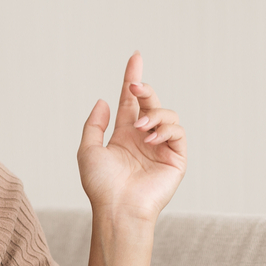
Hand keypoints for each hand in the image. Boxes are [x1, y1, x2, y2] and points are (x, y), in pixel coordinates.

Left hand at [77, 51, 186, 223]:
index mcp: (124, 135)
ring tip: (139, 129)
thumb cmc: (101, 185)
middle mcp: (144, 138)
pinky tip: (150, 139)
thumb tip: (104, 101)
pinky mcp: (176, 158)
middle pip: (150, 102)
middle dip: (144, 90)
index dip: (133, 79)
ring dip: (153, 114)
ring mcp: (161, 148)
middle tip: (135, 87)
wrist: (118, 209)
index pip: (131, 101)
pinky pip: (177, 132)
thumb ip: (94, 124)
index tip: (136, 57)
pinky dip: (165, 129)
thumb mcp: (88, 150)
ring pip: (167, 115)